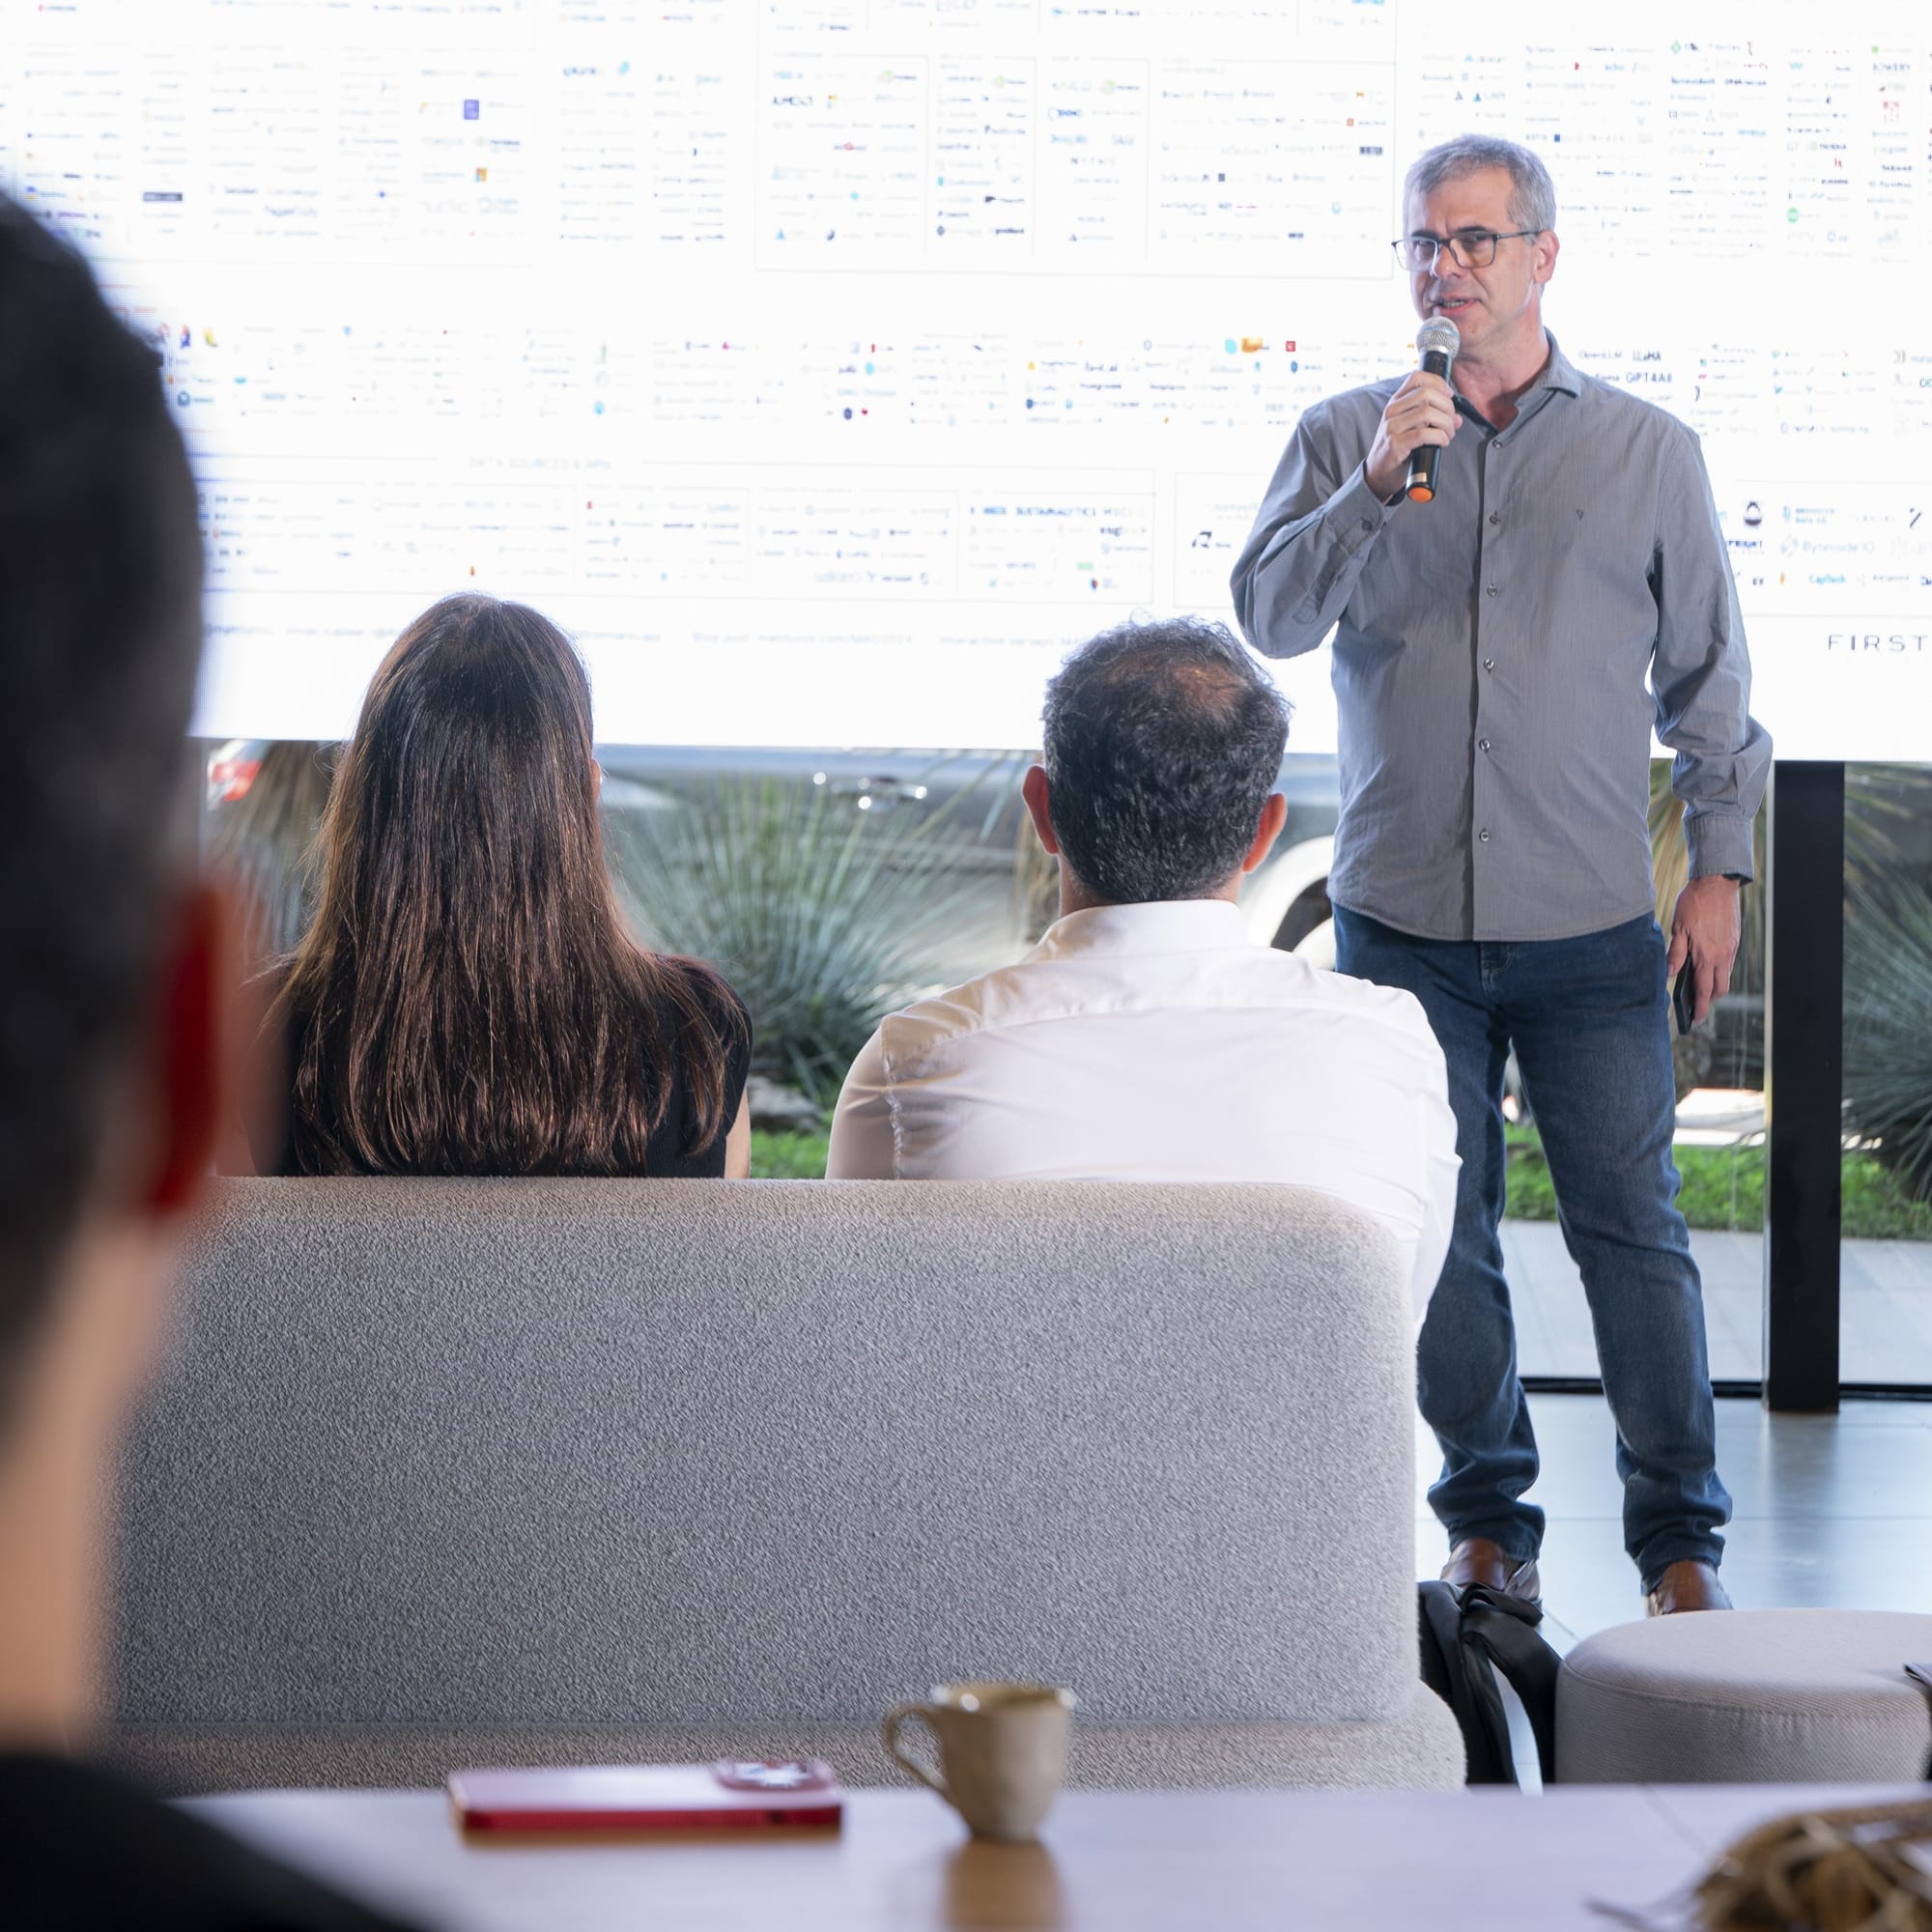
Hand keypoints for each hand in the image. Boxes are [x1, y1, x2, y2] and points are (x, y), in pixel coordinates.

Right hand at [1364, 371, 1459, 500]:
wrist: (1378, 473)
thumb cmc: (1398, 449)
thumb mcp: (1411, 428)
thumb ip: (1433, 419)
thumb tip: (1457, 419)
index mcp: (1396, 402)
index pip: (1417, 378)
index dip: (1438, 382)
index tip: (1449, 395)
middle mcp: (1392, 411)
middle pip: (1426, 394)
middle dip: (1447, 406)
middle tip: (1452, 421)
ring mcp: (1391, 427)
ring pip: (1427, 413)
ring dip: (1446, 423)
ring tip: (1448, 434)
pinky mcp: (1395, 444)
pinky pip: (1424, 434)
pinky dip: (1440, 437)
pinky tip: (1442, 442)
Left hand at [1666, 876, 1741, 1026]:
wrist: (1717, 883)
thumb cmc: (1694, 903)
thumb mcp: (1678, 927)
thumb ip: (1676, 953)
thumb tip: (1670, 974)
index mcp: (1707, 955)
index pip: (1705, 990)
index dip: (1701, 1008)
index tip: (1696, 1020)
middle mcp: (1723, 955)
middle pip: (1720, 988)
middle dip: (1710, 1000)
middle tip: (1696, 1006)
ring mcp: (1732, 948)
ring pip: (1725, 976)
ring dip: (1715, 984)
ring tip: (1699, 987)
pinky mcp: (1735, 940)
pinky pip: (1728, 962)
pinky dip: (1719, 970)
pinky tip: (1707, 966)